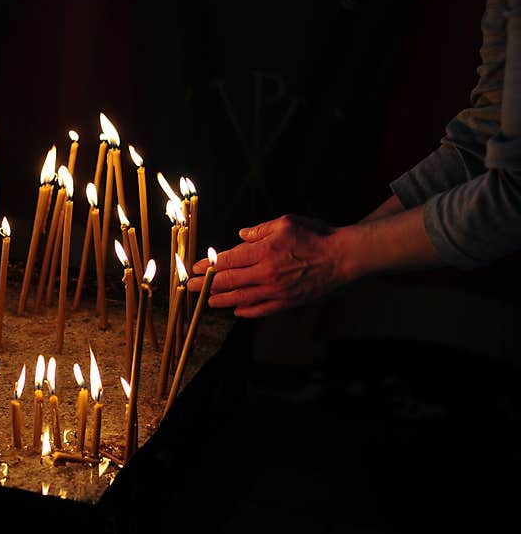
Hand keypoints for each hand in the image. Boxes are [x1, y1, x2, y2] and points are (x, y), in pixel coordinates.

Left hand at [187, 214, 348, 317]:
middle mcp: (266, 273)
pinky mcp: (287, 302)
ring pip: (241, 298)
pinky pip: (261, 310)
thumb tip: (240, 236)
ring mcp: (276, 291)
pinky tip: (236, 310)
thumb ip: (260, 230)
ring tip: (208, 302)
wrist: (344, 258)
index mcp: (264, 251)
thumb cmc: (317, 236)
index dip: (209, 266)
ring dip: (221, 300)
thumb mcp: (286, 222)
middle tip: (190, 288)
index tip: (195, 269)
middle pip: (228, 281)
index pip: (228, 260)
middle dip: (206, 285)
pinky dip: (246, 311)